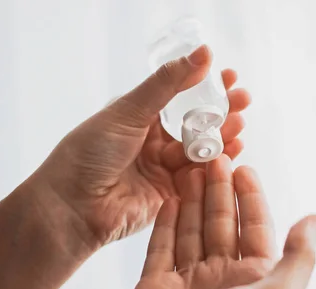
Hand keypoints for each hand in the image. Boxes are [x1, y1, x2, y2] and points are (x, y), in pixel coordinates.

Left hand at [33, 45, 250, 247]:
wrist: (72, 205)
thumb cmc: (89, 153)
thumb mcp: (128, 111)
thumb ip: (166, 86)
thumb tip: (201, 55)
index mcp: (138, 119)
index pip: (178, 98)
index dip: (203, 87)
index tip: (227, 77)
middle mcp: (152, 143)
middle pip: (194, 125)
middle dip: (220, 112)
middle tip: (243, 100)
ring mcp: (162, 170)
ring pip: (199, 151)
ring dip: (221, 137)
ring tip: (239, 124)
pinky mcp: (170, 196)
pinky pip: (198, 179)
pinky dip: (215, 166)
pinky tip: (231, 152)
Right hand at [110, 156, 315, 288]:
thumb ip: (297, 258)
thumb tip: (315, 219)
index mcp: (254, 283)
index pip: (255, 229)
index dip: (251, 198)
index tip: (243, 167)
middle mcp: (223, 280)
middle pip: (222, 225)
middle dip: (219, 192)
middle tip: (213, 157)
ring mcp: (188, 283)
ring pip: (192, 231)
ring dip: (193, 200)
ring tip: (191, 168)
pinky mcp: (156, 287)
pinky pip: (162, 247)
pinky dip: (166, 222)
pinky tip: (170, 198)